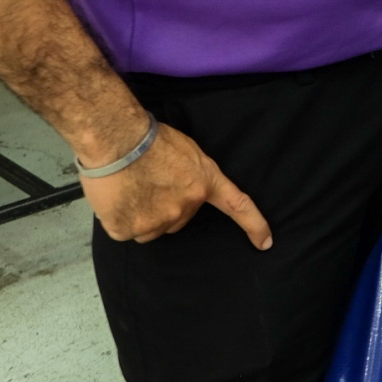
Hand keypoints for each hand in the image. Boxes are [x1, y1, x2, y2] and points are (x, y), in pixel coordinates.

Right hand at [82, 120, 271, 248]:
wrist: (117, 139)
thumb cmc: (150, 138)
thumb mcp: (188, 152)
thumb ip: (192, 177)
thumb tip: (183, 190)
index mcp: (205, 182)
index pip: (237, 206)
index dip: (254, 225)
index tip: (266, 242)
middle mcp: (185, 206)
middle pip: (178, 220)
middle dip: (166, 207)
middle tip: (150, 184)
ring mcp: (157, 221)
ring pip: (150, 229)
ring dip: (142, 215)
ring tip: (131, 189)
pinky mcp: (128, 229)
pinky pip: (125, 231)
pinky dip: (120, 219)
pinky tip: (116, 199)